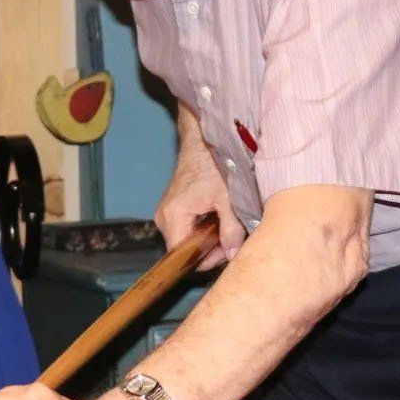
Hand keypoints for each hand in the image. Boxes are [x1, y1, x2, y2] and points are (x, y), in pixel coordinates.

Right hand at [154, 148, 244, 270]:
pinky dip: (205, 228)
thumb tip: (233, 255)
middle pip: (185, 249)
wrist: (203, 139)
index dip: (205, 260)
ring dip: (210, 239)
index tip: (227, 255)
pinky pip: (188, 228)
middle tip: (234, 243)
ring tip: (230, 229)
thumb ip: (231, 230)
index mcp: (173, 217)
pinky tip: (221, 220)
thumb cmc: (214, 165)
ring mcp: (167, 212)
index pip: (182, 256)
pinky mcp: (174, 207)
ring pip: (188, 238)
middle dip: (211, 250)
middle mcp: (164, 218)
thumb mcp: (228, 200)